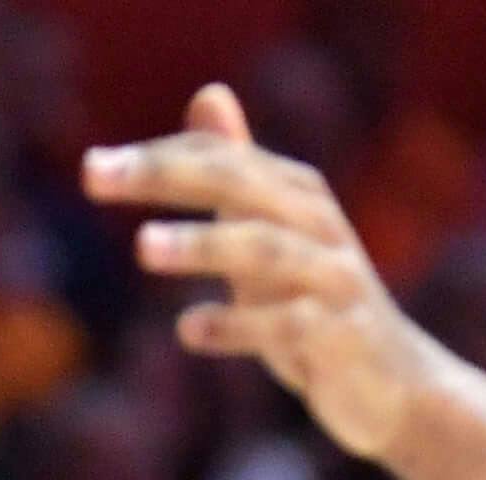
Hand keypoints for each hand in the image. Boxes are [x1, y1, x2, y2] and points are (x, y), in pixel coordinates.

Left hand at [86, 85, 442, 461]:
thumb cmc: (314, 302)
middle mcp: (318, 223)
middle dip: (166, 176)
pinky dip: (239, 326)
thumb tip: (208, 92)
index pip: (219, 156)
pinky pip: (289, 325)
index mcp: (294, 192)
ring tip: (143, 247)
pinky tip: (187, 331)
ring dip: (204, 244)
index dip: (157, 157)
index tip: (94, 168)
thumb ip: (236, 170)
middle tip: (95, 178)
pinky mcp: (344, 336)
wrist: (392, 382)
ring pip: (267, 249)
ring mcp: (335, 278)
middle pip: (238, 184)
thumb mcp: (271, 232)